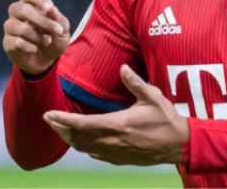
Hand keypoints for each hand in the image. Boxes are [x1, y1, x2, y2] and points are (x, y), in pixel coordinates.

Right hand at [3, 0, 70, 75]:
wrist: (47, 59)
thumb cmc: (54, 38)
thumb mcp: (62, 29)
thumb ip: (58, 19)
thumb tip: (52, 9)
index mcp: (31, 4)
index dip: (40, 0)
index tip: (50, 8)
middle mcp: (17, 12)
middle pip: (22, 9)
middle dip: (41, 20)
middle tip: (57, 30)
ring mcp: (11, 27)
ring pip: (19, 27)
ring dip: (37, 36)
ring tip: (47, 41)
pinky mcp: (7, 42)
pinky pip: (15, 42)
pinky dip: (28, 46)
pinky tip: (35, 49)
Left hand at [43, 64, 189, 165]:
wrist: (178, 144)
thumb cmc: (166, 119)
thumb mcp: (152, 97)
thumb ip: (135, 82)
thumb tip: (123, 68)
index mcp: (117, 124)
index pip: (83, 123)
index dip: (63, 119)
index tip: (50, 114)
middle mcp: (112, 141)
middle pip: (78, 137)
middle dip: (60, 128)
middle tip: (49, 120)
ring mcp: (115, 152)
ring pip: (84, 148)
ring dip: (69, 138)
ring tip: (59, 129)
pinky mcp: (119, 159)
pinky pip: (95, 154)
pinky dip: (83, 147)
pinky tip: (80, 142)